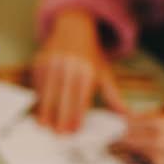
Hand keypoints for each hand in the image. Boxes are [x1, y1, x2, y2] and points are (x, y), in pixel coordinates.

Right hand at [33, 9, 127, 132]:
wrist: (74, 28)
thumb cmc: (90, 56)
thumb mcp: (105, 72)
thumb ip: (113, 96)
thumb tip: (126, 116)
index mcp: (87, 70)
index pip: (81, 98)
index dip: (77, 116)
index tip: (73, 131)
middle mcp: (69, 66)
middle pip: (63, 97)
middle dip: (60, 117)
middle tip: (57, 134)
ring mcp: (52, 63)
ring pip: (47, 92)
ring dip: (45, 110)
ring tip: (44, 126)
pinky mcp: (39, 61)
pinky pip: (37, 84)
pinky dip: (37, 98)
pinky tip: (38, 111)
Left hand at [114, 112, 163, 163]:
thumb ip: (153, 118)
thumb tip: (129, 119)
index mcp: (162, 123)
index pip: (129, 122)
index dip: (120, 124)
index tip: (113, 125)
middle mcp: (159, 140)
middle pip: (125, 138)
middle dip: (118, 138)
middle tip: (110, 139)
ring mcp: (160, 156)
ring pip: (130, 152)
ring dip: (126, 150)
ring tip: (120, 148)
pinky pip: (141, 163)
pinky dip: (138, 160)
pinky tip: (141, 156)